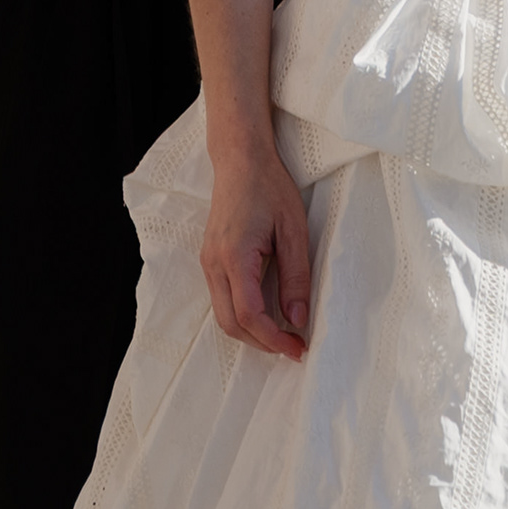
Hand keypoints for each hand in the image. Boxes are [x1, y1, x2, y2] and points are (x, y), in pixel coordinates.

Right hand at [201, 133, 314, 357]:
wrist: (240, 160)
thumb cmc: (269, 187)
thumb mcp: (293, 229)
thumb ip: (296, 276)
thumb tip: (299, 318)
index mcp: (234, 257)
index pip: (250, 315)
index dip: (274, 339)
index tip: (298, 348)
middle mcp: (214, 264)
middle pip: (231, 324)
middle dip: (262, 344)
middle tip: (294, 348)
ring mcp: (208, 263)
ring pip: (223, 316)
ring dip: (251, 333)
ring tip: (284, 335)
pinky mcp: (210, 260)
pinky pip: (222, 300)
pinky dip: (242, 317)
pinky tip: (267, 314)